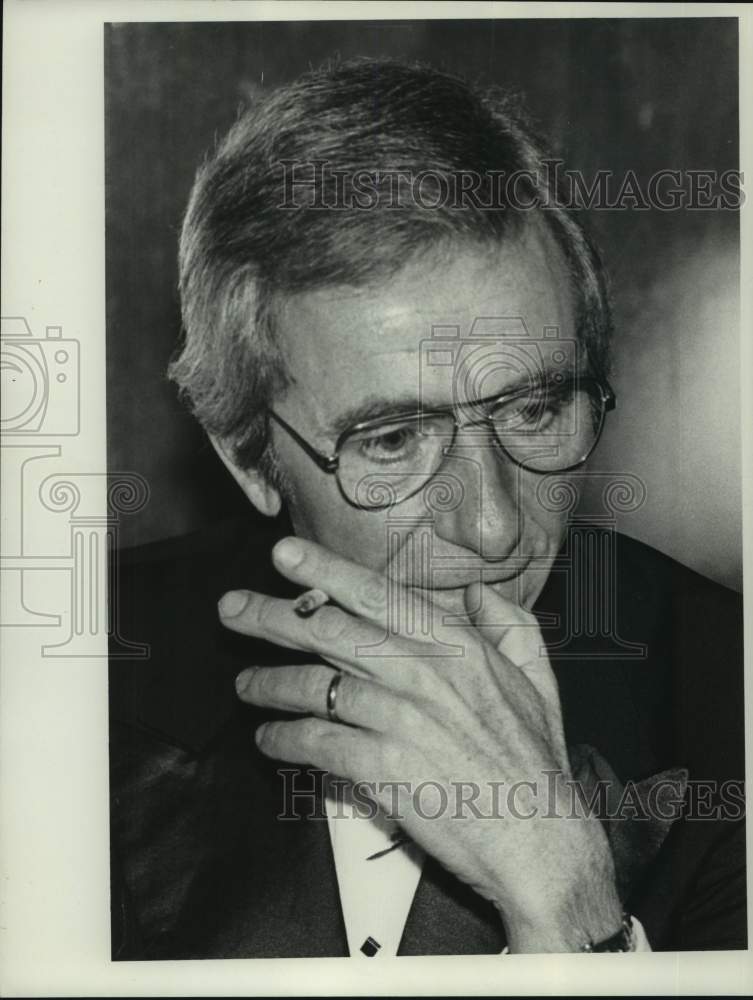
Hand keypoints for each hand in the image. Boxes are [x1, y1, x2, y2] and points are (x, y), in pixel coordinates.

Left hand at [219, 536, 622, 951]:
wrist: (538, 838)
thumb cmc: (533, 758)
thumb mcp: (537, 677)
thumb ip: (508, 623)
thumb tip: (477, 590)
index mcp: (456, 645)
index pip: (378, 594)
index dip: (324, 570)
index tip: (283, 553)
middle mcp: (422, 673)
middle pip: (330, 632)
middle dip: (272, 616)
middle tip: (231, 607)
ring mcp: (399, 721)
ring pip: (314, 687)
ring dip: (269, 683)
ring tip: (245, 683)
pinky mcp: (381, 770)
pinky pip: (316, 744)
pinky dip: (284, 740)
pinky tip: (268, 739)